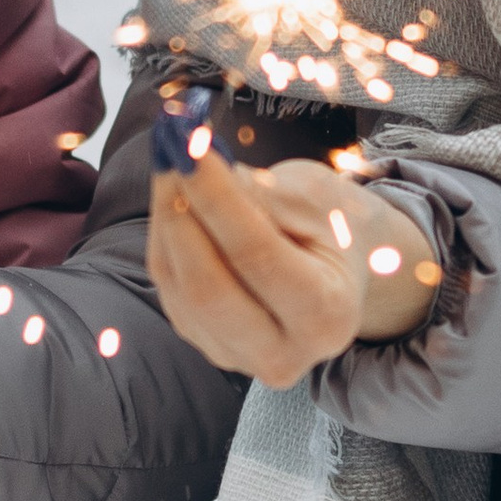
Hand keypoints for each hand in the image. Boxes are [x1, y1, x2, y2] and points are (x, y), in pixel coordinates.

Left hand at [148, 150, 439, 386]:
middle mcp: (282, 353)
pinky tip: (177, 197)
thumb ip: (259, 193)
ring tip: (173, 160)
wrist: (335, 271)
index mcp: (327, 316)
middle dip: (179, 212)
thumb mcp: (315, 199)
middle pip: (208, 287)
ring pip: (178, 285)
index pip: (257, 255)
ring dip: (166, 215)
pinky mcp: (204, 342)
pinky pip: (169, 287)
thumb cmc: (332, 226)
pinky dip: (166, 235)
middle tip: (169, 150)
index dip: (216, 197)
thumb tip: (194, 162)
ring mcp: (237, 357)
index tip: (190, 143)